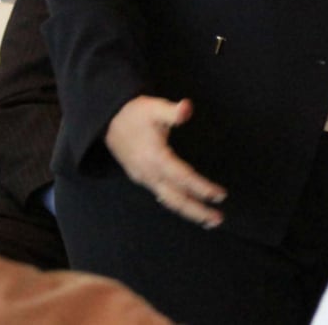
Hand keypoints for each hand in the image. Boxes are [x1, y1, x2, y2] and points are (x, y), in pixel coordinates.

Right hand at [104, 96, 227, 228]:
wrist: (108, 121)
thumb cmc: (134, 114)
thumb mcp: (153, 107)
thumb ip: (172, 111)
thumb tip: (187, 107)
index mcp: (154, 157)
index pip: (182, 178)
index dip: (201, 188)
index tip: (220, 195)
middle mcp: (149, 173)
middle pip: (176, 198)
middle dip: (196, 211)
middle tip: (218, 219)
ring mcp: (144, 178)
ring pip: (168, 200)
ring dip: (188, 211)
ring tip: (208, 220)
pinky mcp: (142, 178)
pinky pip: (162, 195)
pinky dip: (177, 203)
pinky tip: (188, 206)